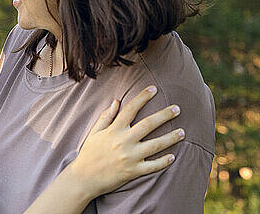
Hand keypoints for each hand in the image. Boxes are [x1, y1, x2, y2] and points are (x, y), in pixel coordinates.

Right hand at [67, 86, 184, 198]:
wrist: (84, 178)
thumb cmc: (89, 153)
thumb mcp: (94, 132)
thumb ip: (106, 116)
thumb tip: (117, 101)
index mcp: (114, 130)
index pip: (131, 109)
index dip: (142, 97)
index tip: (154, 89)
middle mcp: (124, 141)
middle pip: (148, 124)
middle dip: (164, 115)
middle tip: (177, 108)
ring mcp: (130, 157)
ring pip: (156, 145)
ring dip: (171, 138)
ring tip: (182, 132)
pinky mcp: (133, 172)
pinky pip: (153, 166)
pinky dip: (164, 162)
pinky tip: (173, 156)